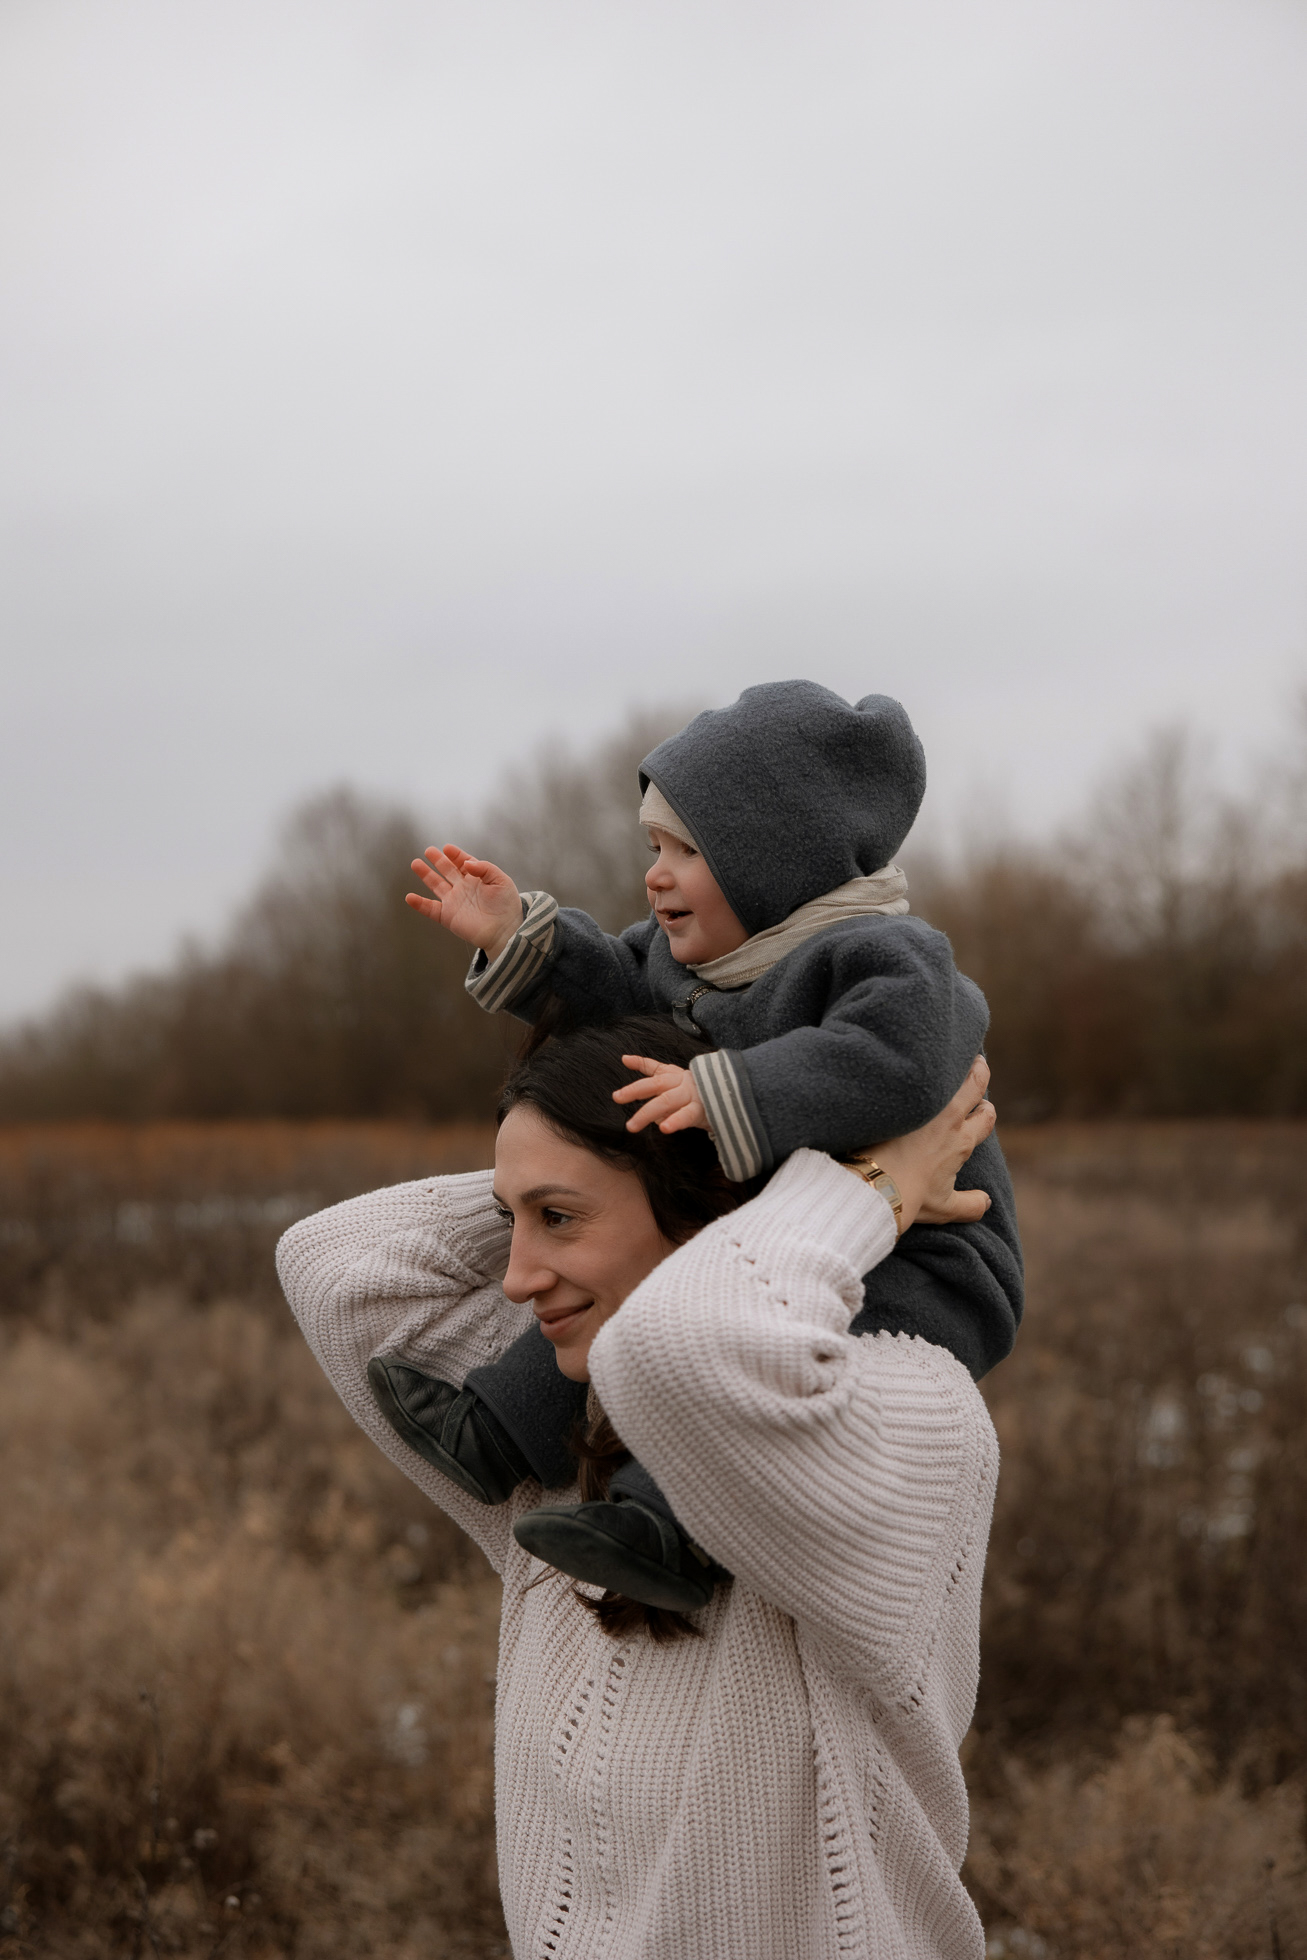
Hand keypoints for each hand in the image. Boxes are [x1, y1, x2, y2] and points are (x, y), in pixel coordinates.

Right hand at [405, 844, 522, 959]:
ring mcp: (454, 902)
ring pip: (436, 885)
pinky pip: (430, 909)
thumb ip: (484, 868)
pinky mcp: (448, 916)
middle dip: (438, 860)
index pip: (463, 862)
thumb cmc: (506, 906)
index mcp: (477, 878)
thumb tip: (466, 863)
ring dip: (425, 875)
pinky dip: (419, 904)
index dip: (455, 854)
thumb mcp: (501, 881)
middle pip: (447, 870)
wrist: (504, 931)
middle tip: (429, 850)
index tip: (447, 848)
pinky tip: (409, 897)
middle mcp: (464, 888)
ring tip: (415, 863)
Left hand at [612, 1056, 708, 1134]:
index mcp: (675, 1075)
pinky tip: (664, 1128)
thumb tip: (625, 1058)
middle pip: (655, 1085)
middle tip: (617, 1098)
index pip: (655, 1068)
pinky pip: (686, 1116)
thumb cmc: (695, 1090)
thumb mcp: (674, 1077)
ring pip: (666, 1102)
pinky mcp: (700, 1111)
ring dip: (647, 1114)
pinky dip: (674, 1121)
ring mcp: (691, 1096)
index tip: (625, 1060)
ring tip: (632, 1126)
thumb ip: (650, 1067)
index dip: (640, 1062)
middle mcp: (681, 1083)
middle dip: (634, 1091)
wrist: (730, 1099)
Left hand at [863, 1057, 995, 1230]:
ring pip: (946, 1075)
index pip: (985, 1118)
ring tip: (948, 1054)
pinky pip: (911, 1075)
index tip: (983, 1108)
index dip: (986, 1111)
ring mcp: (921, 1105)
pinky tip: (911, 1061)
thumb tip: (986, 1202)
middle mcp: (946, 1117)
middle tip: (978, 1063)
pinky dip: (916, 1068)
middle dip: (980, 1072)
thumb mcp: (944, 1208)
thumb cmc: (908, 1198)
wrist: (874, 1185)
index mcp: (960, 1141)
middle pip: (974, 1085)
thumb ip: (970, 1205)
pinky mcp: (894, 1097)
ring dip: (951, 1066)